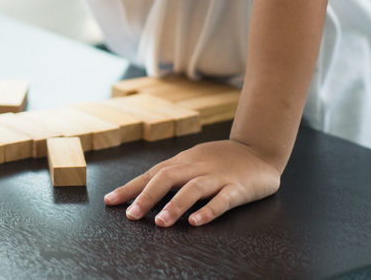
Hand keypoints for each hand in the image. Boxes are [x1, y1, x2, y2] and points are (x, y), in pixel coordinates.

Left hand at [103, 139, 280, 226]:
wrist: (259, 149)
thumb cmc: (222, 159)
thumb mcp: (193, 162)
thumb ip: (171, 174)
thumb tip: (139, 190)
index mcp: (183, 162)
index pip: (152, 174)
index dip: (131, 187)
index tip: (111, 200)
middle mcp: (197, 167)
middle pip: (167, 178)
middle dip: (147, 196)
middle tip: (131, 215)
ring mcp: (218, 177)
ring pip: (193, 189)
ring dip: (175, 205)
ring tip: (161, 222)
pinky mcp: (238, 188)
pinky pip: (222, 200)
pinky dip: (208, 210)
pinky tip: (196, 222)